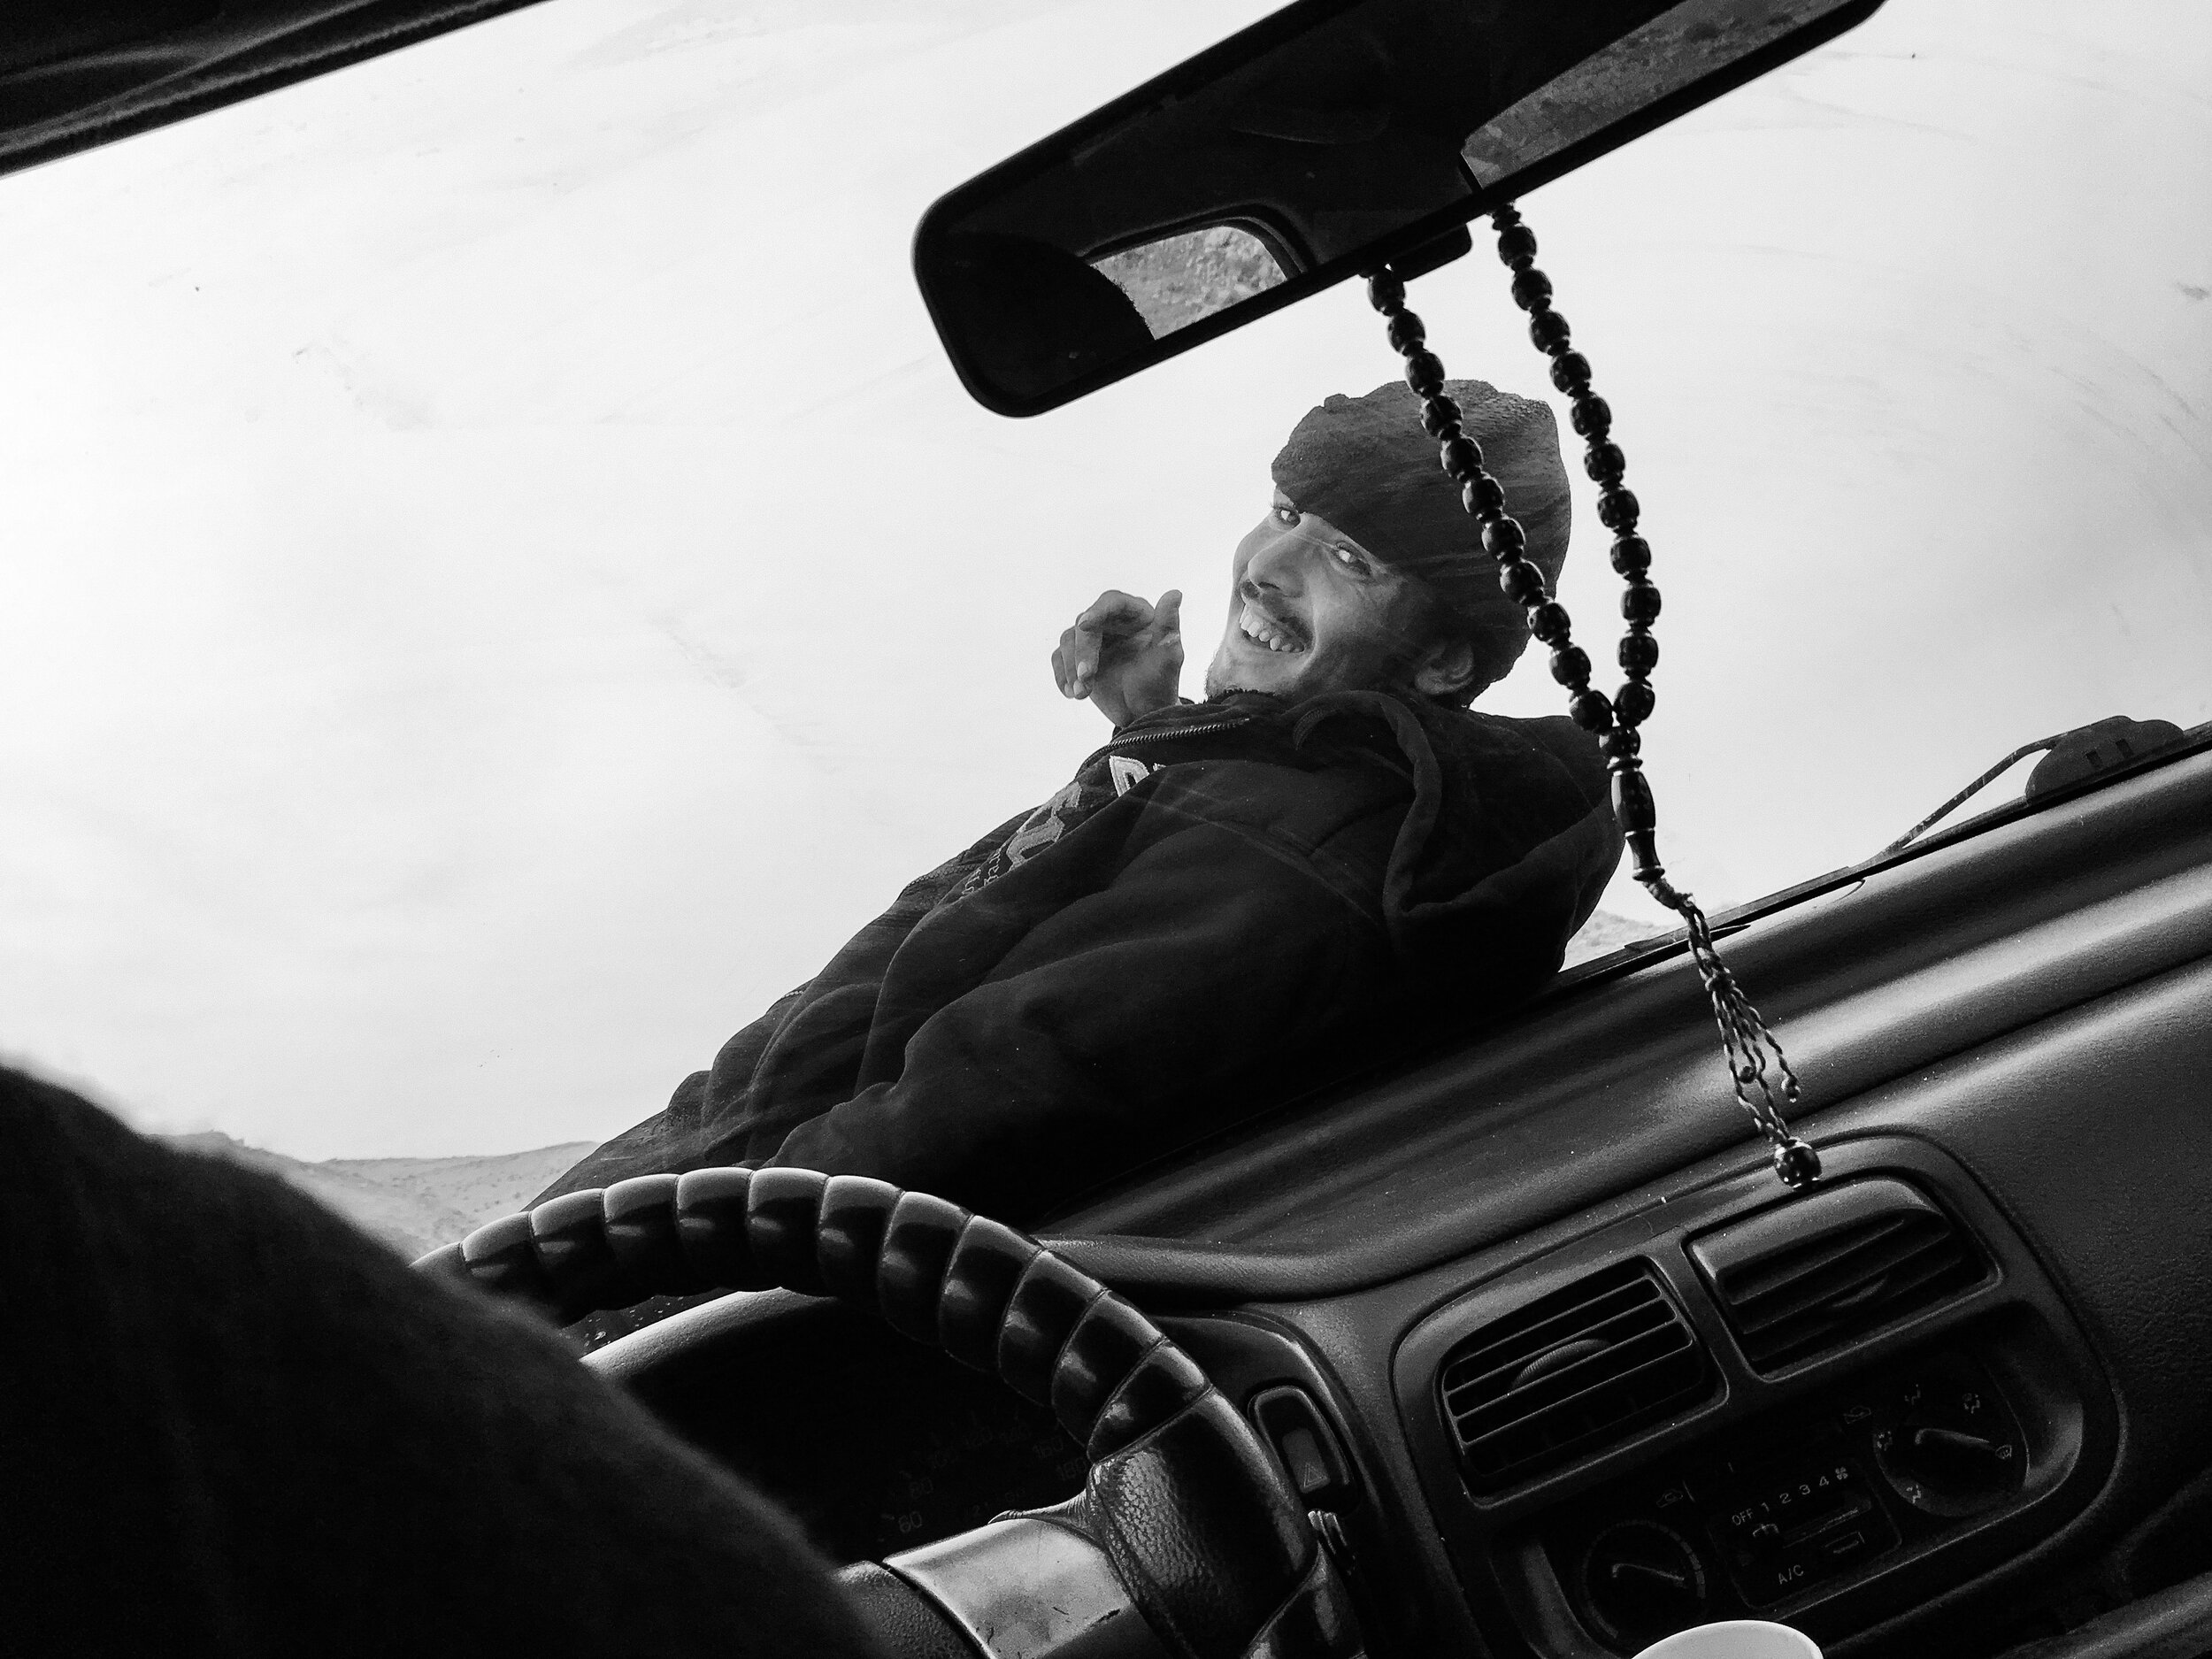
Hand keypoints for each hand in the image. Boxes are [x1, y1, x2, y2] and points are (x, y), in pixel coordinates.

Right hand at [1052, 589, 1183, 726]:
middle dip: (1083, 652)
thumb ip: (1169, 627)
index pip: (1113, 603)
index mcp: (1136, 615)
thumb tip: (1175, 594)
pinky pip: (1059, 657)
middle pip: (1085, 623)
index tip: (1085, 625)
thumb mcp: (1168, 659)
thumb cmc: (1160, 685)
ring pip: (1069, 639)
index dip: (1097, 611)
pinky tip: (1072, 693)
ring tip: (1081, 693)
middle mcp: (1112, 622)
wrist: (1143, 715)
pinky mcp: (1078, 657)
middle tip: (1085, 678)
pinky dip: (1061, 675)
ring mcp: (1093, 639)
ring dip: (1070, 667)